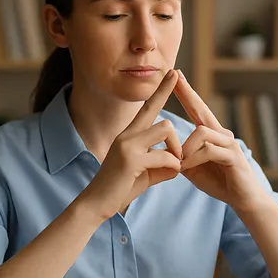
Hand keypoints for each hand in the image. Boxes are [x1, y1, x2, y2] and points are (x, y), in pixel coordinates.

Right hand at [79, 69, 182, 219]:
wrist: (97, 204)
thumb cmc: (120, 189)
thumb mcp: (144, 174)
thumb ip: (161, 165)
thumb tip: (178, 164)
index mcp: (129, 135)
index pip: (148, 107)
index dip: (162, 90)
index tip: (174, 72)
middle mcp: (127, 135)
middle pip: (165, 121)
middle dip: (178, 142)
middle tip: (180, 160)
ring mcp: (127, 145)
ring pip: (166, 132)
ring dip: (176, 153)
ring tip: (171, 169)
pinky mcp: (131, 159)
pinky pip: (165, 156)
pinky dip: (172, 167)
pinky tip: (166, 176)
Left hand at [174, 71, 266, 212]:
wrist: (243, 200)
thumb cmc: (219, 182)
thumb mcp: (193, 169)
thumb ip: (181, 157)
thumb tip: (164, 150)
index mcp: (211, 135)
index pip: (196, 109)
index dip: (186, 93)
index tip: (175, 77)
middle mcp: (221, 134)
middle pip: (202, 109)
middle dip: (187, 93)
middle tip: (175, 76)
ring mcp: (229, 143)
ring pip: (202, 132)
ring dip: (186, 147)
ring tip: (178, 161)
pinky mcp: (233, 156)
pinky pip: (209, 150)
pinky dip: (193, 158)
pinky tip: (185, 167)